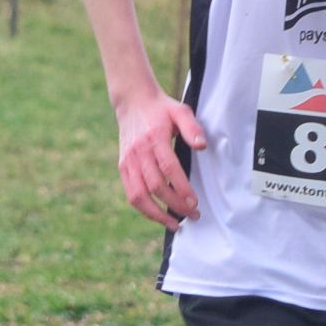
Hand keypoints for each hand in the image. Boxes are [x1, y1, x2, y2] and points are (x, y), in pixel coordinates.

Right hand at [115, 91, 206, 228]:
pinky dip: (143, 208)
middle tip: (192, 214)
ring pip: (139, 195)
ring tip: (174, 224)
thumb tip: (202, 146)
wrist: (133, 102)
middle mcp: (138, 152)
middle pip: (155, 186)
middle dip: (174, 204)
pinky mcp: (122, 167)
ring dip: (156, 214)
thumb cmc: (161, 108)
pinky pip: (131, 193)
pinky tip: (158, 214)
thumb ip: (192, 128)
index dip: (181, 188)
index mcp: (154, 138)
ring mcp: (128, 161)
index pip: (168, 168)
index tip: (194, 202)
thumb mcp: (180, 111)